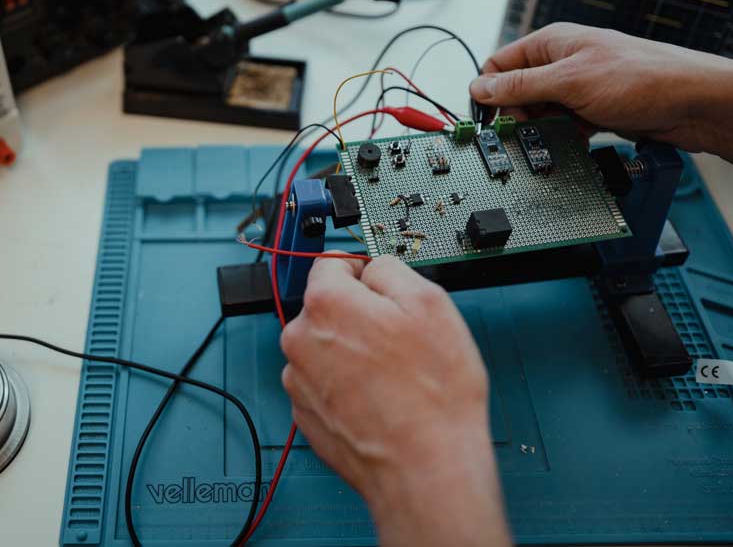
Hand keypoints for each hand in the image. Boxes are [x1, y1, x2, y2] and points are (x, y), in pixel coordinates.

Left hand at [280, 255, 510, 546]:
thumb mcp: (429, 302)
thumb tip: (372, 268)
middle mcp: (300, 340)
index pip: (331, 263)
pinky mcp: (307, 415)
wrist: (426, 468)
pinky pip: (325, 383)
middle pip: (327, 308)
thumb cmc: (433, 394)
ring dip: (352, 352)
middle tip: (400, 338)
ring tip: (394, 376)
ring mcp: (300, 382)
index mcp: (325, 304)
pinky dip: (347, 386)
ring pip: (326, 347)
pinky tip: (380, 400)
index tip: (381, 287)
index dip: (362, 271)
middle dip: (359, 315)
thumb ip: (389, 268)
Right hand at [469, 23, 732, 152]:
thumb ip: (522, 85)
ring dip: (542, 131)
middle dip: (518, 117)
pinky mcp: (597, 111)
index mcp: (553, 43)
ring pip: (543, 113)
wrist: (698, 104)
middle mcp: (565, 62)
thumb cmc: (645, 78)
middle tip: (524, 138)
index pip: (500, 65)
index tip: (489, 121)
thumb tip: (480, 87)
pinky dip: (563, 139)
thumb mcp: (571, 81)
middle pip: (519, 92)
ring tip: (550, 144)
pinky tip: (569, 148)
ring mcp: (581, 88)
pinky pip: (566, 127)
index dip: (490, 92)